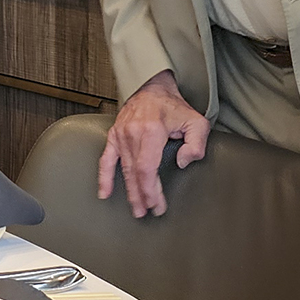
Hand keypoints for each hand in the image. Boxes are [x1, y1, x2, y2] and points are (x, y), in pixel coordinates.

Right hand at [98, 71, 210, 216]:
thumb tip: (182, 162)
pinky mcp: (114, 135)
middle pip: (135, 173)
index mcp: (151, 131)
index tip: (158, 205)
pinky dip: (103, 177)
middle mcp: (132, 134)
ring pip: (123, 169)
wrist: (152, 87)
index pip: (147, 168)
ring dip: (129, 191)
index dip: (151, 190)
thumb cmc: (174, 107)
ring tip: (136, 209)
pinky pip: (106, 159)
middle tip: (148, 212)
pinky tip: (104, 193)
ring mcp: (120, 135)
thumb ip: (195, 144)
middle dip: (142, 195)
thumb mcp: (196, 122)